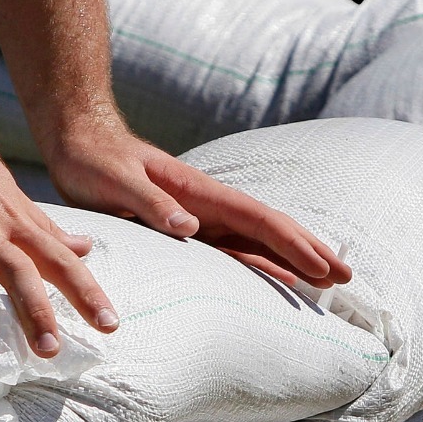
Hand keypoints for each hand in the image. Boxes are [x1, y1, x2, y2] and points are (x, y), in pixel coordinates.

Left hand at [43, 120, 351, 288]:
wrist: (77, 139)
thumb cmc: (94, 159)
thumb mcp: (116, 181)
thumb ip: (151, 203)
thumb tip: (192, 227)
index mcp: (197, 190)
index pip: (256, 219)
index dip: (292, 244)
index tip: (325, 267)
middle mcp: (204, 203)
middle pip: (267, 228)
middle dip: (306, 251)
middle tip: (345, 278)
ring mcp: (197, 214)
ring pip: (253, 239)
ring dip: (288, 259)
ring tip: (324, 282)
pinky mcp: (182, 225)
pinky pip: (227, 247)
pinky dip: (254, 260)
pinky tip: (269, 275)